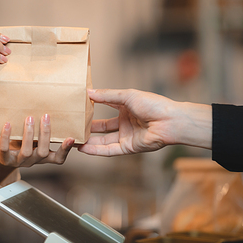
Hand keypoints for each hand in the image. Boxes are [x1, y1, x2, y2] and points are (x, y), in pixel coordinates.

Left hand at [0, 114, 74, 183]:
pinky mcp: (5, 160)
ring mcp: (19, 162)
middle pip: (43, 152)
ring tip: (29, 118)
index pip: (58, 158)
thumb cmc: (21, 144)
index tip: (71, 138)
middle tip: (45, 117)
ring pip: (27, 151)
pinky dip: (6, 136)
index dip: (65, 150)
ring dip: (29, 134)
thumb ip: (41, 131)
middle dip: (45, 134)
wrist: (1, 157)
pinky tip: (8, 125)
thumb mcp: (34, 140)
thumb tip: (49, 106)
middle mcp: (33, 161)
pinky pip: (5, 149)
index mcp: (43, 157)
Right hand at [77, 89, 211, 155]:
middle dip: (87, 128)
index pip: (105, 108)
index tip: (78, 108)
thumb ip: (107, 96)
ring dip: (88, 141)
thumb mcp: (127, 96)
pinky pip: (108, 150)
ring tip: (72, 140)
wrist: (170, 121)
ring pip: (102, 140)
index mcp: (126, 108)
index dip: (92, 108)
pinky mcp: (128, 148)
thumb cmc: (153, 104)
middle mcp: (125, 123)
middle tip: (72, 127)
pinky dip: (96, 150)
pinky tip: (83, 148)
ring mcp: (126, 136)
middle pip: (101, 127)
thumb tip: (88, 92)